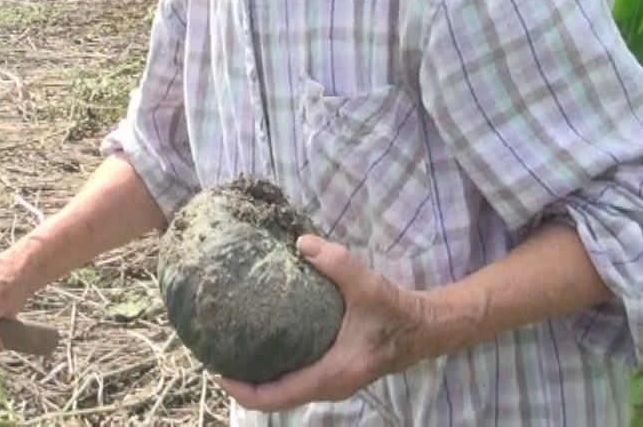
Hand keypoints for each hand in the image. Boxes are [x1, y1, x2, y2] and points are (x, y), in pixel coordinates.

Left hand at [214, 236, 433, 413]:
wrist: (425, 329)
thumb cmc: (396, 312)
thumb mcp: (368, 285)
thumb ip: (337, 262)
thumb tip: (300, 242)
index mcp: (331, 374)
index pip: (276, 396)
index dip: (242, 390)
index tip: (217, 371)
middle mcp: (329, 387)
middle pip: (275, 399)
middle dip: (244, 385)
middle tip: (217, 356)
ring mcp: (332, 384)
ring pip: (286, 393)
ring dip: (259, 380)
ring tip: (234, 352)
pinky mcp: (335, 374)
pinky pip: (296, 382)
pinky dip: (275, 373)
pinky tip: (264, 346)